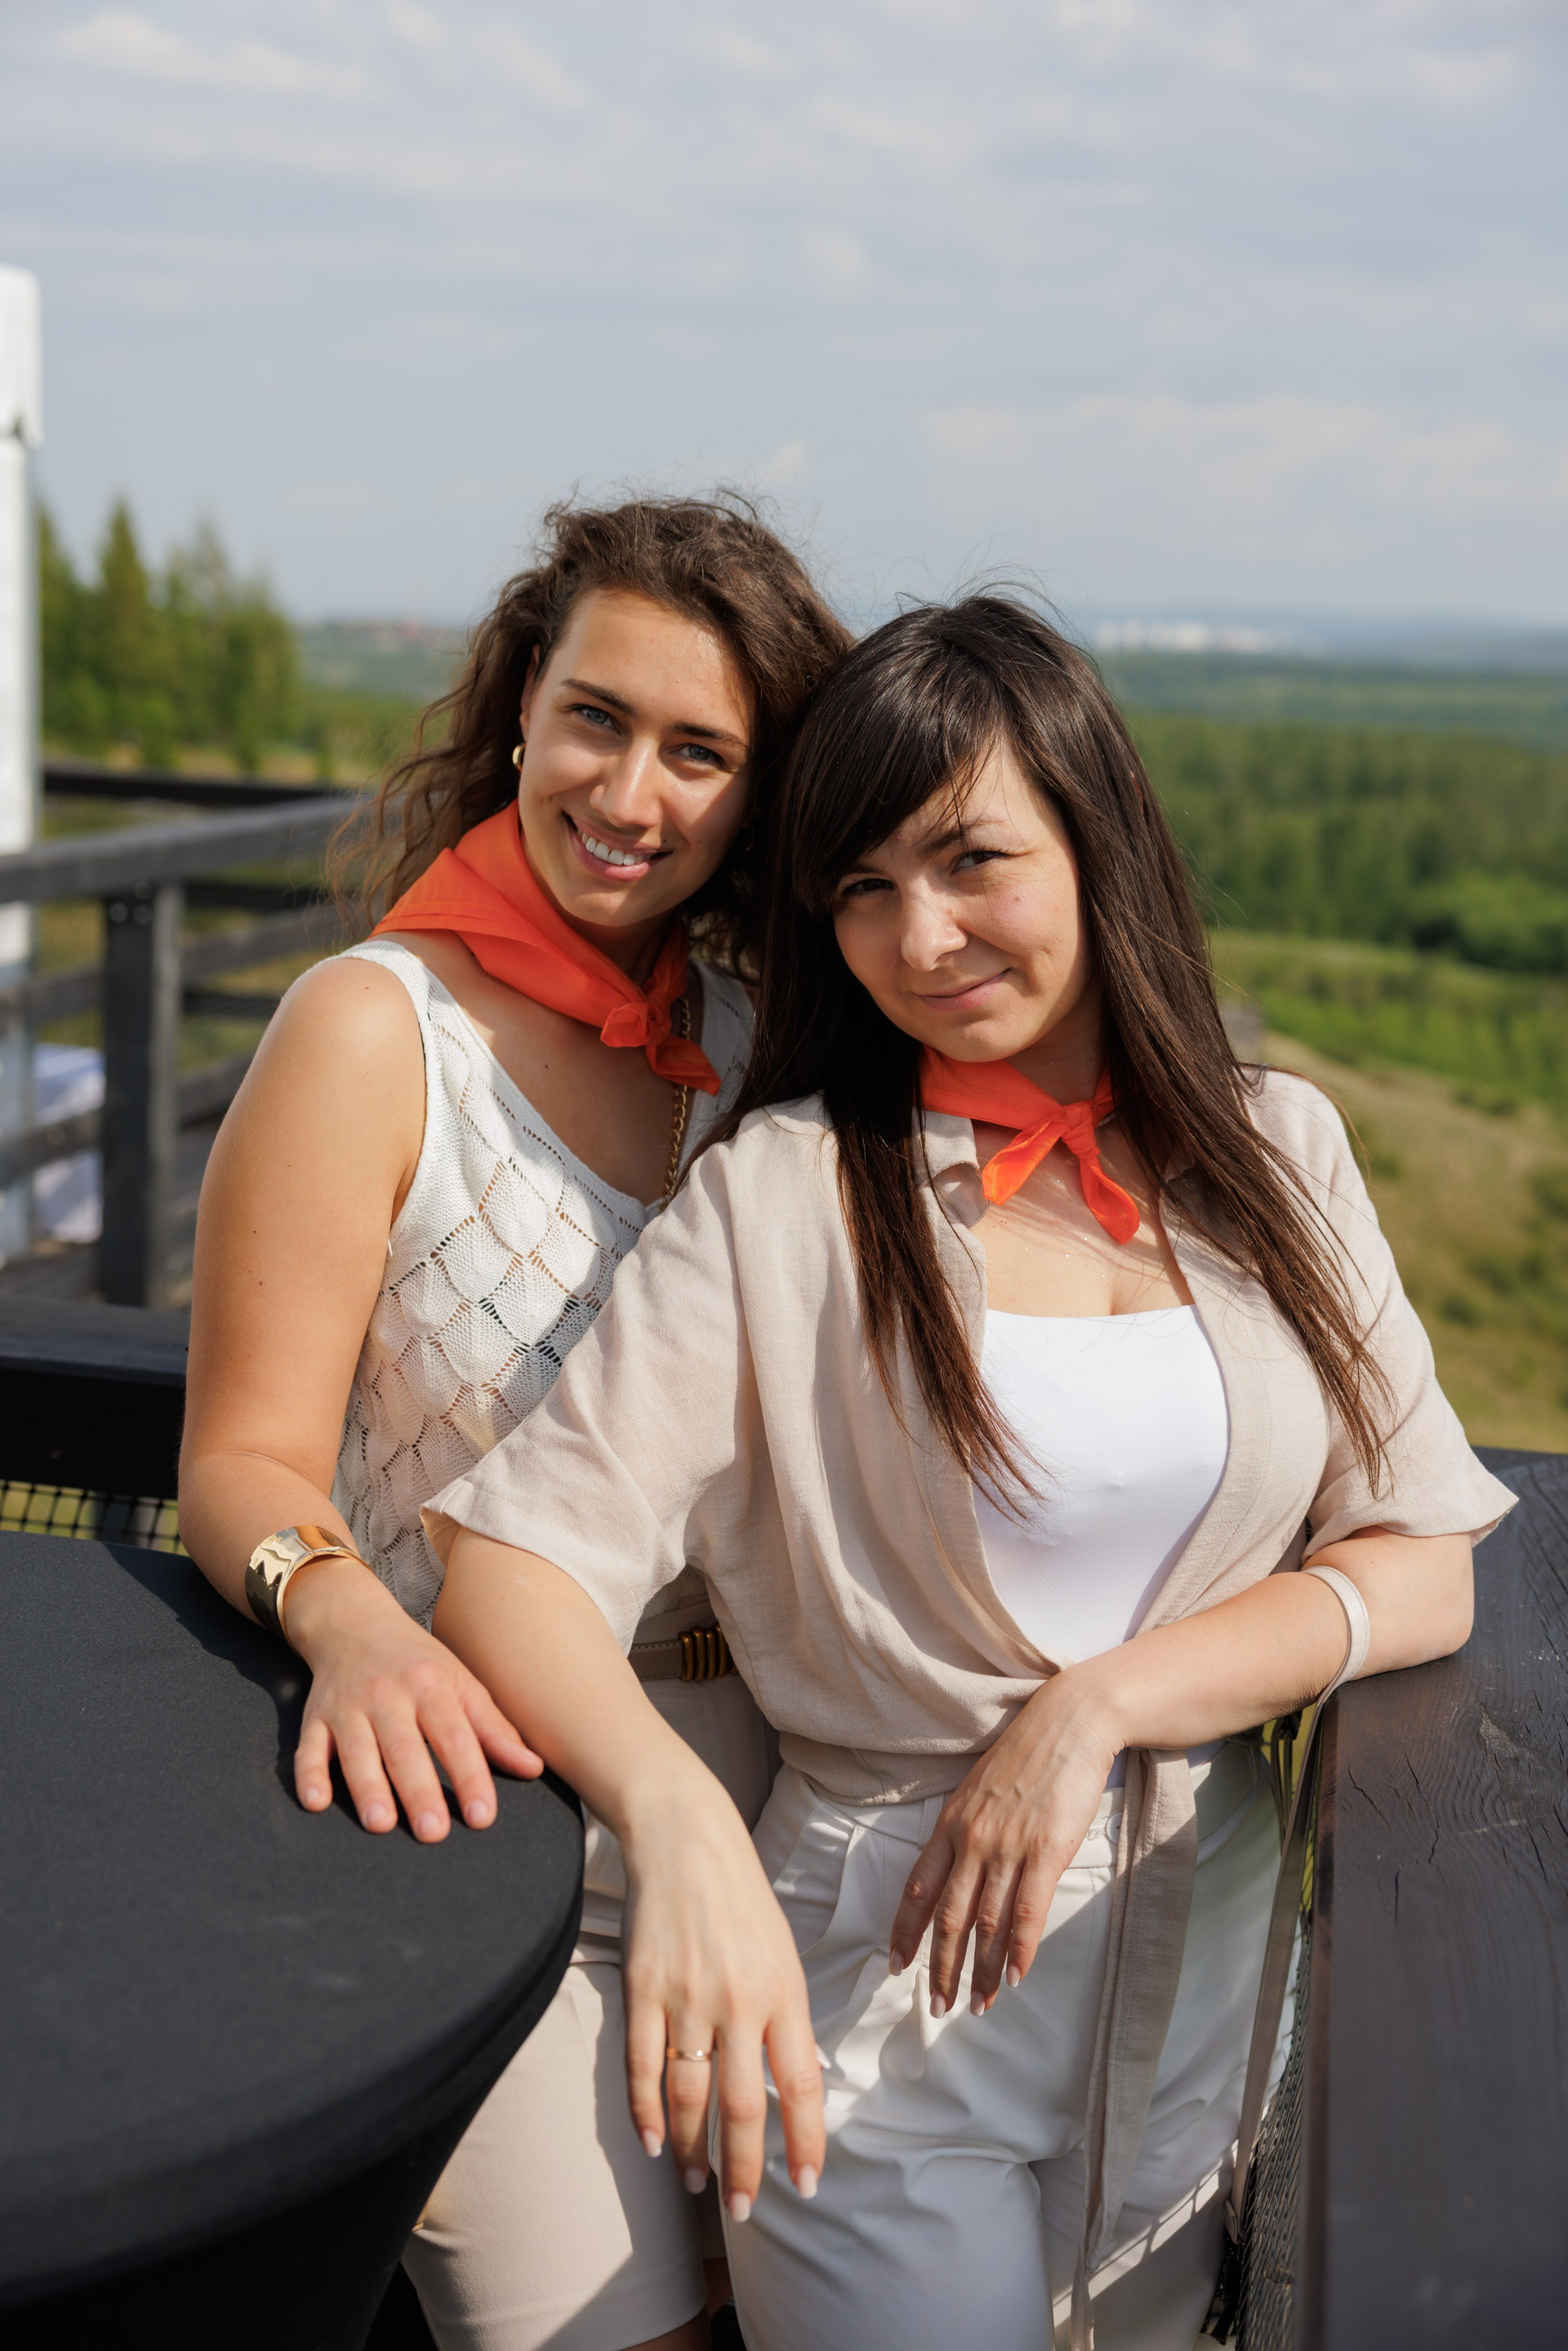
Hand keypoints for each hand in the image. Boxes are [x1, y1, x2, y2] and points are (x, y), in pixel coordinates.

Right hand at [285, 1555, 543, 1839]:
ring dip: (367, 1786)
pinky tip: (315, 1802)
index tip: (483, 1817)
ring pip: (357, 1750)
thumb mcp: (461, 1683)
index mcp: (431, 1686)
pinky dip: (309, 1774)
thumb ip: (494, 1730)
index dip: (470, 1776)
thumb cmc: (418, 1663)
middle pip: (405, 1747)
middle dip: (418, 1790)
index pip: (455, 1736)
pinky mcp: (315, 1717)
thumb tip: (534, 1768)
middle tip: (433, 1832)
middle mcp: (388, 1695)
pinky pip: (309, 1747)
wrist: (354, 1623)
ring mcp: (348, 1707)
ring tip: (380, 1823)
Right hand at [619, 1768, 824, 2222]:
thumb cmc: (742, 1899)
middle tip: (742, 2209)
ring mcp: (686, 1996)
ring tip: (698, 2180)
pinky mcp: (642, 1989)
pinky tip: (653, 2142)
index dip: (805, 2142)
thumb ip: (785, 2018)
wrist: (685, 1837)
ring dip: (692, 2149)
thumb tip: (789, 2086)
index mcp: (784, 1991)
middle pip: (743, 2106)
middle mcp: (738, 2000)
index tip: (806, 2185)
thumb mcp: (782, 1953)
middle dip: (745, 2168)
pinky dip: (645, 2114)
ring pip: (688, 2097)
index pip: (801, 2085)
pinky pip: (643, 2067)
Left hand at [889, 1673, 1117, 2015]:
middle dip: (940, 1967)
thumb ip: (966, 1827)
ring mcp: (1007, 1847)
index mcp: (950, 1822)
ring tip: (978, 2005)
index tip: (896, 1965)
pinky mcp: (1046, 1852)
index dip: (905, 1931)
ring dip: (982, 1971)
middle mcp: (972, 1839)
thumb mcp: (980, 1788)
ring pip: (987, 1924)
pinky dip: (1020, 1951)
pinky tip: (1015, 1978)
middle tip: (937, 2006)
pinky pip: (1027, 1913)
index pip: (918, 1887)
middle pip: (948, 1917)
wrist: (1070, 1722)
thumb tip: (961, 1866)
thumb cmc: (1028, 1753)